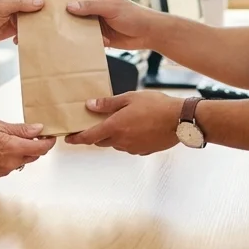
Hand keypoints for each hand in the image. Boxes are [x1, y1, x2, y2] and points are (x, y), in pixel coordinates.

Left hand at [0, 0, 45, 52]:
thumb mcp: (1, 6)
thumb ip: (20, 3)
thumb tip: (40, 2)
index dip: (44, 2)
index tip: (46, 13)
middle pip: (41, 5)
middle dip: (41, 15)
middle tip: (39, 25)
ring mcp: (23, 10)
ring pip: (38, 17)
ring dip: (34, 26)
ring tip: (26, 32)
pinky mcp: (22, 22)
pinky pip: (32, 27)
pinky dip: (27, 33)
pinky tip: (17, 38)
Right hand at [0, 121, 56, 177]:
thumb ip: (21, 129)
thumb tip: (38, 129)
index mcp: (14, 148)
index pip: (41, 148)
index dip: (48, 142)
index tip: (50, 137)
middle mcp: (12, 162)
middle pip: (34, 156)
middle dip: (36, 146)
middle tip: (31, 134)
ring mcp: (5, 170)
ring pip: (22, 161)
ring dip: (23, 152)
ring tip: (10, 140)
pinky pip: (11, 166)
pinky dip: (11, 158)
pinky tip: (0, 149)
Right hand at [64, 0, 160, 49]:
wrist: (149, 33)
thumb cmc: (134, 15)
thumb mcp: (111, 8)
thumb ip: (91, 7)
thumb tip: (70, 6)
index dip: (64, 5)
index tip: (52, 12)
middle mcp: (94, 9)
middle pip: (75, 15)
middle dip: (70, 23)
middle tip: (58, 29)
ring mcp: (97, 23)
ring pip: (80, 29)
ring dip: (80, 34)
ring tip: (73, 39)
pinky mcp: (100, 36)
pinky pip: (88, 39)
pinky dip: (88, 43)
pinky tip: (89, 45)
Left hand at [64, 91, 182, 154]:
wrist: (180, 120)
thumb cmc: (156, 105)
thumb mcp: (129, 98)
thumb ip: (108, 103)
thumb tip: (90, 105)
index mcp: (115, 127)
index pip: (89, 137)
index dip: (76, 138)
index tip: (68, 138)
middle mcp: (121, 141)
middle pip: (101, 141)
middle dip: (95, 135)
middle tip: (94, 125)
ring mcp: (133, 148)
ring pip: (115, 144)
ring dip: (113, 136)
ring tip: (120, 122)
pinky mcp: (143, 150)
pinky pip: (129, 146)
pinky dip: (127, 139)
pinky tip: (136, 128)